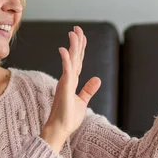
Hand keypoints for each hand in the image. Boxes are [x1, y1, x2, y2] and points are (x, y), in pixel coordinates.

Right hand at [42, 26, 101, 151]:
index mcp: (72, 81)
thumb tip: (97, 79)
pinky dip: (65, 60)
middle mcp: (67, 79)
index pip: (77, 61)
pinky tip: (64, 50)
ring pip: (70, 60)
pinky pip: (66, 71)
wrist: (59, 130)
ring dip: (72, 46)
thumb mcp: (82, 102)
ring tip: (73, 33)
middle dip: (76, 42)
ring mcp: (65, 82)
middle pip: (73, 57)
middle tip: (77, 28)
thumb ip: (88, 90)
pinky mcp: (64, 88)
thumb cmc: (68, 118)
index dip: (80, 48)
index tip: (81, 36)